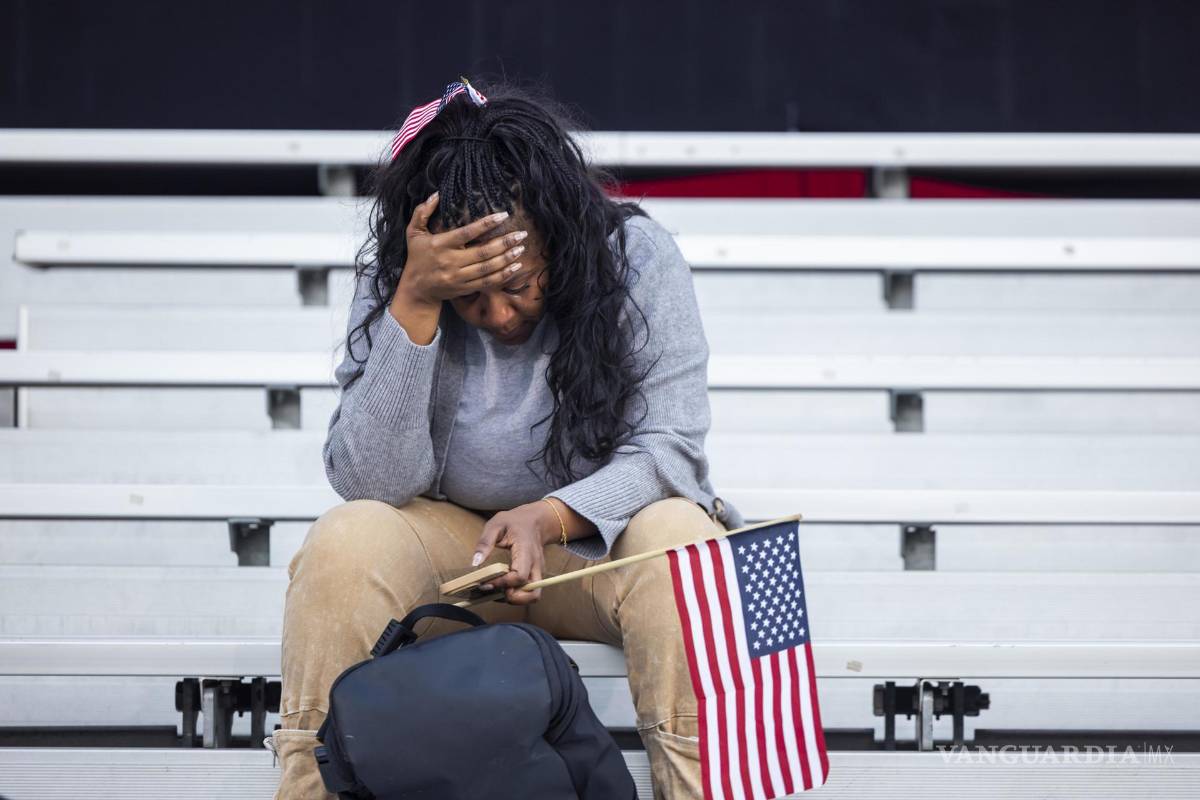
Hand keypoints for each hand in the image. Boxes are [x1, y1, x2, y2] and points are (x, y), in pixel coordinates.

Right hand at [397, 192, 528, 305]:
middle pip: (482, 252)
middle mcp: (450, 261)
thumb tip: (436, 194)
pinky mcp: (464, 289)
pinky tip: (515, 267)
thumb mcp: (413, 233)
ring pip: (487, 268)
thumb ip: (422, 212)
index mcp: (440, 244)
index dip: (486, 224)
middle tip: (521, 234)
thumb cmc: (417, 257)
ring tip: (521, 249)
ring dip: (507, 259)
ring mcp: (458, 277)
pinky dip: (503, 275)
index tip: (503, 216)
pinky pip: (487, 283)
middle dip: (504, 243)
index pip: (467, 233)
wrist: (416, 289)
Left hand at [471, 501, 560, 605]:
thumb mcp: (496, 524)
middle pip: (533, 593)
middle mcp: (536, 565)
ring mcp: (538, 571)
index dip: (502, 583)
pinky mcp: (535, 575)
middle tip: (495, 591)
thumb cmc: (514, 522)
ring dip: (516, 599)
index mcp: (526, 551)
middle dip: (513, 598)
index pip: (519, 576)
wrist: (535, 521)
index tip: (486, 581)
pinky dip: (517, 595)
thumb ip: (485, 542)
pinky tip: (503, 587)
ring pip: (533, 596)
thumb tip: (475, 563)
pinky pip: (529, 592)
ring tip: (498, 591)